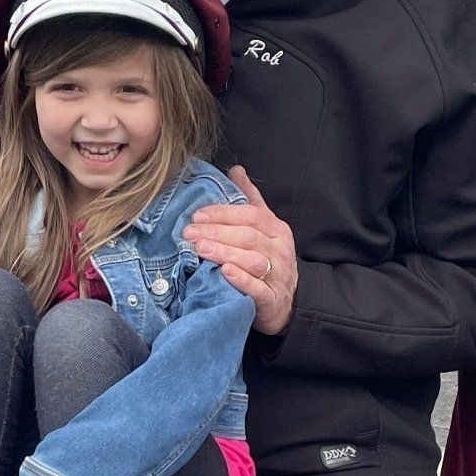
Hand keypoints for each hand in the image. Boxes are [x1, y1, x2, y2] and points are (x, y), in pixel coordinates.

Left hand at [184, 167, 297, 336]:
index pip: (251, 215)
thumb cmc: (269, 262)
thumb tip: (236, 170)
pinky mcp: (273, 300)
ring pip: (252, 260)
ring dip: (225, 252)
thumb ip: (251, 200)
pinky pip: (258, 289)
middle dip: (216, 232)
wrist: (287, 305)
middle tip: (189, 233)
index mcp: (277, 230)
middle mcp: (280, 250)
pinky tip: (224, 272)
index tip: (197, 215)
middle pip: (248, 236)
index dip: (223, 213)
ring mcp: (279, 275)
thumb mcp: (265, 229)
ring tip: (200, 248)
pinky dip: (241, 279)